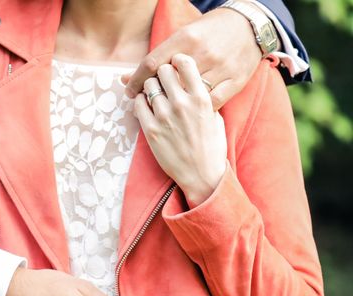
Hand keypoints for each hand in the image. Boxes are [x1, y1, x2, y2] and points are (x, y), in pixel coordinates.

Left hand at [123, 7, 262, 109]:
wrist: (251, 27)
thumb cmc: (212, 33)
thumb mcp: (185, 36)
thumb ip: (160, 57)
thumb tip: (127, 78)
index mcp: (187, 39)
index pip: (152, 64)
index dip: (136, 80)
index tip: (130, 90)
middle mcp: (201, 55)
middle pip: (165, 81)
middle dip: (153, 90)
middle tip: (149, 97)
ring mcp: (218, 71)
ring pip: (184, 96)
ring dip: (170, 103)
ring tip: (164, 106)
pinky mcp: (231, 86)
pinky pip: (208, 105)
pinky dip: (194, 110)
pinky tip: (186, 111)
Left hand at [134, 54, 226, 206]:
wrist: (202, 175)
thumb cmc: (211, 146)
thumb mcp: (215, 116)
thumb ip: (202, 96)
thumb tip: (189, 79)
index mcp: (202, 97)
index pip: (184, 62)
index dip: (177, 61)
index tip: (175, 65)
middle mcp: (183, 104)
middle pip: (163, 70)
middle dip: (162, 73)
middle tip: (162, 81)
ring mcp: (165, 117)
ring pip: (148, 86)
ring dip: (150, 87)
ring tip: (154, 95)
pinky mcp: (151, 130)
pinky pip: (138, 104)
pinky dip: (140, 101)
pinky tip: (147, 106)